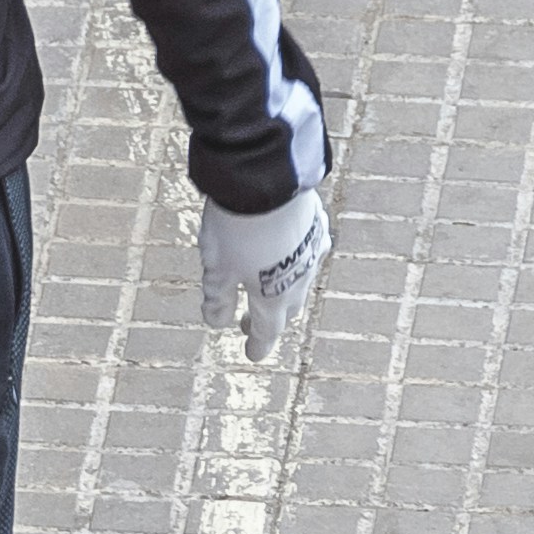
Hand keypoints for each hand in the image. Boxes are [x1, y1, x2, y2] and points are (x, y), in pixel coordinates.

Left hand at [200, 191, 328, 360]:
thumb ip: (217, 296)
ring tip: (266, 288)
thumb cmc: (237, 228)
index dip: (258, 344)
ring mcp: (311, 252)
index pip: (267, 331)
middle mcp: (300, 280)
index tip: (251, 354)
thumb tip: (216, 322)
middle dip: (268, 319)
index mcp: (274, 298)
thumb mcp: (217, 267)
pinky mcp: (317, 225)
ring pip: (299, 280)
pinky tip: (286, 250)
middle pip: (285, 309)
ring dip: (283, 289)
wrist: (267, 179)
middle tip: (248, 322)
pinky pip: (307, 251)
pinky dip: (294, 259)